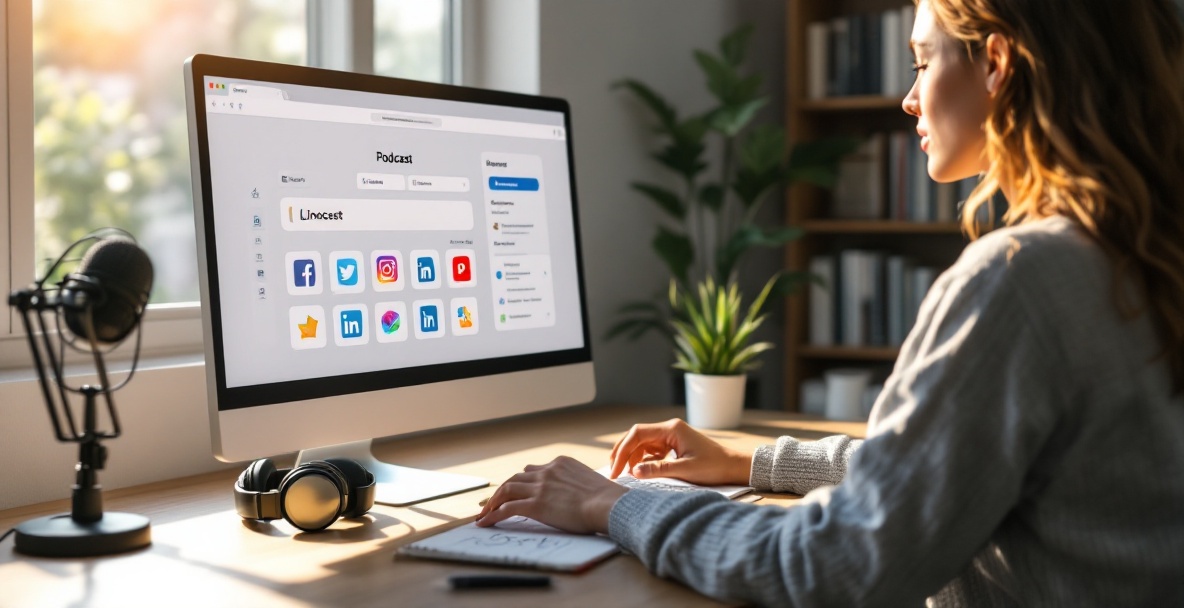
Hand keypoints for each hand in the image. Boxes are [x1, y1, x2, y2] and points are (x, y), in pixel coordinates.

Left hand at [475, 456, 627, 533]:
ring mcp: (539, 486)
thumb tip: (577, 495)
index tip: (515, 489)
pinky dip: (493, 515)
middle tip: (491, 501)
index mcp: (560, 463)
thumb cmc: (607, 499)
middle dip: (502, 490)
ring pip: (506, 490)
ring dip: (492, 502)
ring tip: (484, 513)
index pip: (534, 470)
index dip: (522, 481)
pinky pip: (506, 508)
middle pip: (516, 477)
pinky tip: (486, 522)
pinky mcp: (535, 505)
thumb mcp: (589, 481)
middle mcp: (547, 471)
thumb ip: (576, 483)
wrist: (608, 504)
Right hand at [609, 418, 751, 485]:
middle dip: (623, 453)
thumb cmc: (714, 466)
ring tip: (624, 474)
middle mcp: (669, 429)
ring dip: (632, 457)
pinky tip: (639, 471)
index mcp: (671, 429)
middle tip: (614, 472)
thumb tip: (633, 472)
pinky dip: (642, 460)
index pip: (637, 434)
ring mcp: (671, 437)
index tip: (616, 470)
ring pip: (642, 444)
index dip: (622, 451)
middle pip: (636, 436)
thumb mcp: (686, 470)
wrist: (734, 467)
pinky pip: (651, 451)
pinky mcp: (673, 446)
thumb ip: (658, 470)